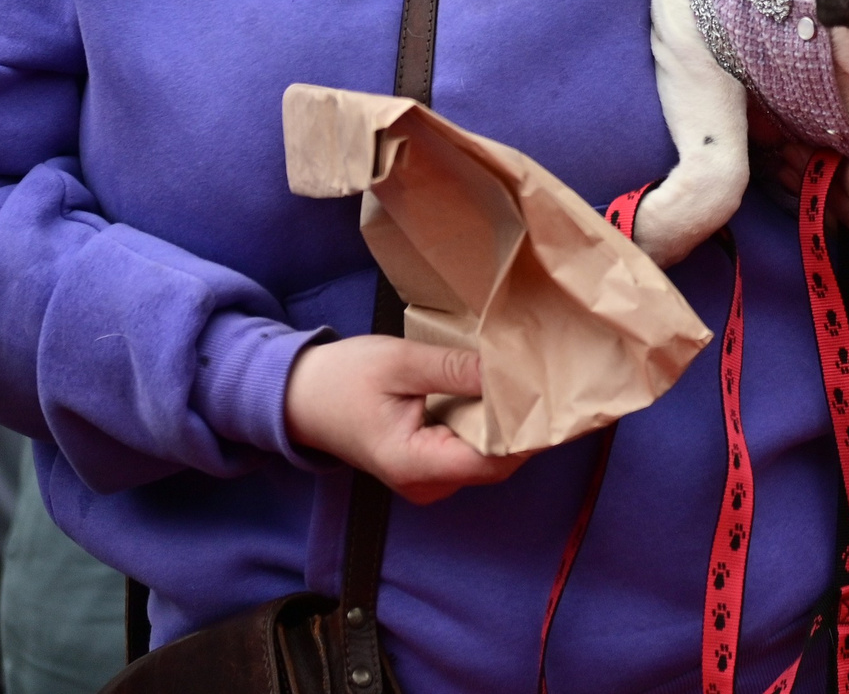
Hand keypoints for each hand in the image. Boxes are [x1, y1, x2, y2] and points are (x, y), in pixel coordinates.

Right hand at [283, 336, 527, 503]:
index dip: (526, 429)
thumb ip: (454, 370)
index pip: (493, 460)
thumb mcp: (400, 363)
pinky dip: (487, 424)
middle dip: (522, 423)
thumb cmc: (343, 378)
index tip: (548, 391)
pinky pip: (473, 450)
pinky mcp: (430, 467)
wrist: (300, 398)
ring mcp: (429, 480)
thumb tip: (509, 373)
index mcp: (415, 465)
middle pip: (497, 461)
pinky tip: (494, 392)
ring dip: (506, 423)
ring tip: (521, 378)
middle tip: (541, 375)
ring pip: (488, 457)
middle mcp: (427, 485)